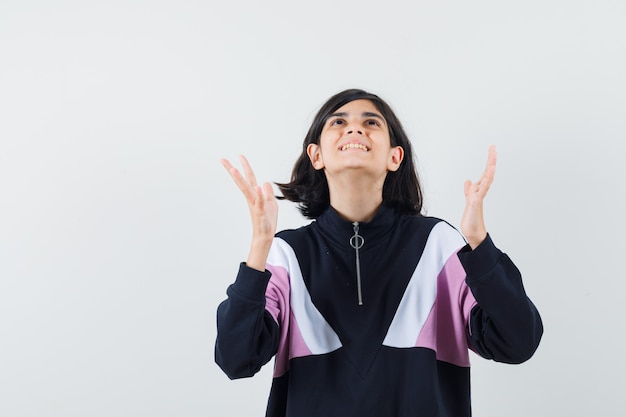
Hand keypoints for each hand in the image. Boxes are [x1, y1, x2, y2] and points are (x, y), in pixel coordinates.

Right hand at [221, 155, 277, 270]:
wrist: (265, 236)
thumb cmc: (267, 221)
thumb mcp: (271, 203)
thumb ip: (267, 193)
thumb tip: (265, 182)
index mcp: (254, 195)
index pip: (248, 178)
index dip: (244, 167)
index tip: (239, 156)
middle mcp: (252, 199)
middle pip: (242, 182)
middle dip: (233, 170)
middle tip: (223, 160)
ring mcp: (255, 205)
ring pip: (247, 190)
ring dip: (241, 180)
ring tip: (234, 169)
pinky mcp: (261, 213)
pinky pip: (259, 203)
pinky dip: (259, 195)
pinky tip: (258, 187)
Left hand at [460, 145, 496, 248]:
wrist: (473, 233)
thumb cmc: (471, 218)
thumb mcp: (468, 201)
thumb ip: (469, 191)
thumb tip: (468, 181)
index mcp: (478, 189)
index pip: (485, 172)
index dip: (488, 161)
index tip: (492, 150)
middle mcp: (481, 191)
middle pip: (487, 172)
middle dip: (490, 160)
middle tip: (493, 147)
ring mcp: (479, 196)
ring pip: (486, 179)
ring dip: (489, 167)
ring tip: (493, 156)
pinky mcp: (476, 202)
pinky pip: (482, 189)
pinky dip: (486, 180)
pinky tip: (489, 173)